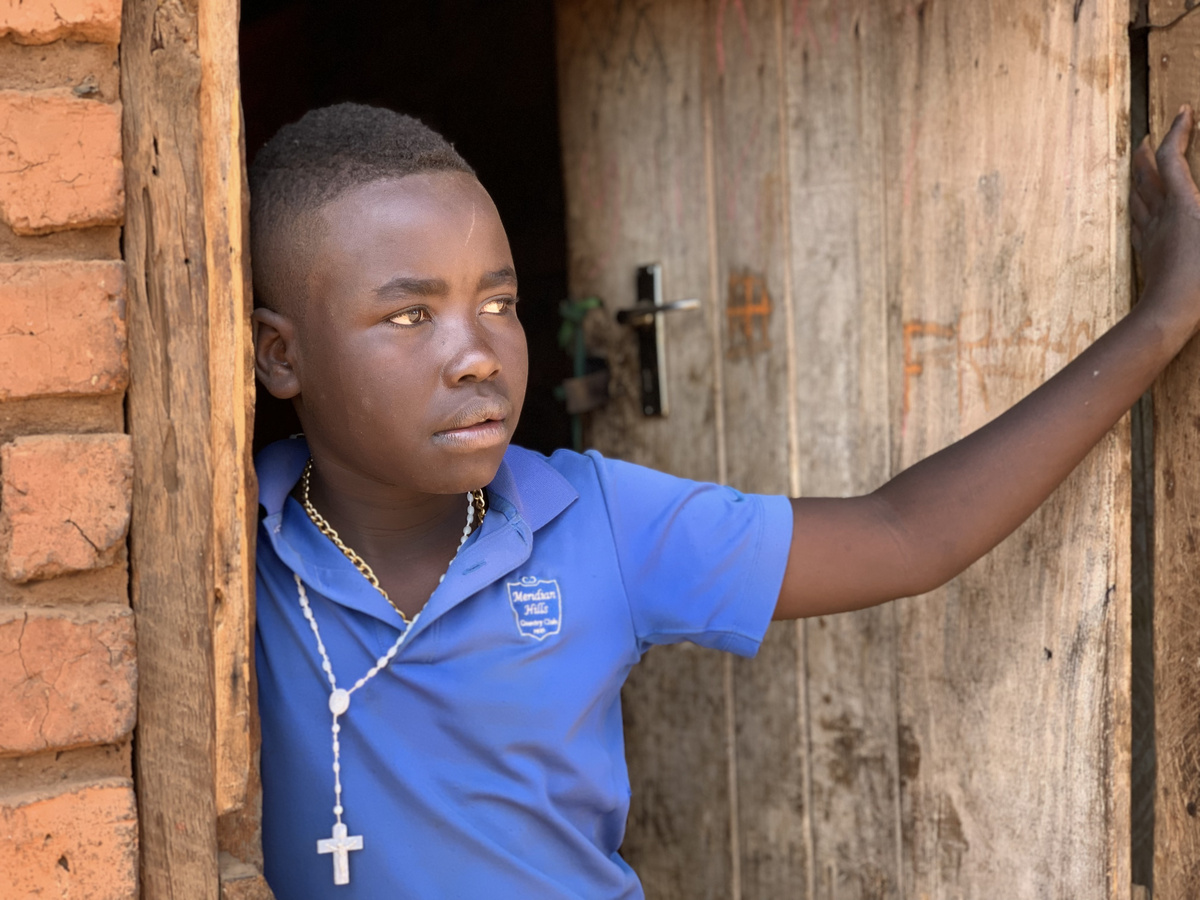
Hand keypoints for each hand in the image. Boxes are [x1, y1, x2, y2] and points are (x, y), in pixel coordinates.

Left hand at [1131, 105, 1199, 338]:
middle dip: (1147, 151)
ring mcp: (1151, 235)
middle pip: (1146, 174)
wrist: (1169, 313)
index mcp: (1183, 204)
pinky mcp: (1148, 254)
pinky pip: (1138, 222)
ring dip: (1139, 176)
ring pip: (1137, 197)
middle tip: (1147, 137)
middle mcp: (1161, 215)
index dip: (1177, 131)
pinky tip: (1139, 211)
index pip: (1172, 157)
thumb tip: (1199, 200)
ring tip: (1140, 167)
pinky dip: (1139, 206)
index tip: (1183, 112)